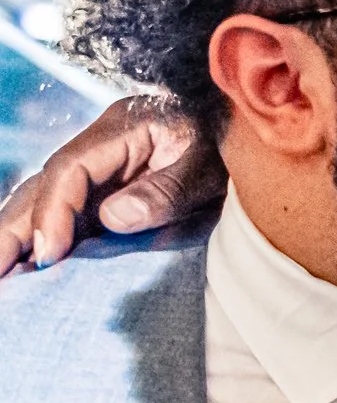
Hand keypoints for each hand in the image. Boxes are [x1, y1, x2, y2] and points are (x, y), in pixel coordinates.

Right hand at [0, 96, 221, 276]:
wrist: (247, 133)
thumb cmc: (230, 145)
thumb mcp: (208, 166)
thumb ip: (164, 192)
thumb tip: (112, 220)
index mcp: (122, 128)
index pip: (69, 170)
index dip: (52, 213)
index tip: (47, 253)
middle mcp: (100, 145)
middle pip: (42, 184)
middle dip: (14, 228)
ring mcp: (101, 167)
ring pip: (44, 198)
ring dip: (20, 234)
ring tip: (3, 274)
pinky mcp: (107, 189)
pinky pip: (66, 212)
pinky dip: (44, 236)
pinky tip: (29, 265)